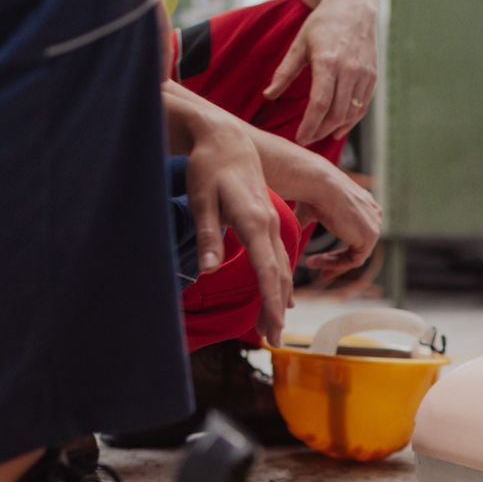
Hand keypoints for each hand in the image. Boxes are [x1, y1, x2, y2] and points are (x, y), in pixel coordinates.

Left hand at [184, 124, 292, 345]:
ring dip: (279, 298)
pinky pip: (278, 257)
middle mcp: (269, 224)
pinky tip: (280, 296)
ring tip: (274, 327)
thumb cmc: (208, 167)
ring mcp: (271, 223)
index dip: (271, 302)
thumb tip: (209, 269)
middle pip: (279, 274)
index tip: (272, 329)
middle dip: (277, 309)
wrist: (226, 139)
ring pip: (282, 267)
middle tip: (274, 341)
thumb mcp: (200, 198)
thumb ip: (207, 235)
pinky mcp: (268, 221)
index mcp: (254, 220)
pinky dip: (280, 281)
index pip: (268, 270)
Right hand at [250, 130, 382, 277]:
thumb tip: (292, 235)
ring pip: (355, 256)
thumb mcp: (311, 210)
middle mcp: (373, 214)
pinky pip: (353, 261)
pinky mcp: (370, 237)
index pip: (355, 234)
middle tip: (319, 273)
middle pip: (357, 247)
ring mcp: (374, 226)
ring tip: (310, 264)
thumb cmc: (311, 190)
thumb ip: (308, 223)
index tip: (318, 260)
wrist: (319, 183)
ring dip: (331, 264)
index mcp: (364, 204)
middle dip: (336, 262)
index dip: (337, 251)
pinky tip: (315, 262)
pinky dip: (334, 265)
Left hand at [264, 0, 377, 145]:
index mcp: (327, 62)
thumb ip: (284, 72)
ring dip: (335, 128)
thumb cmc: (322, 24)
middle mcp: (349, 70)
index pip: (319, 104)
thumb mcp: (299, 44)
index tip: (300, 139)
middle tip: (307, 139)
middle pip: (336, 113)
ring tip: (320, 135)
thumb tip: (268, 95)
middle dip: (320, 131)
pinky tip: (338, 128)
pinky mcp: (372, 76)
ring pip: (351, 113)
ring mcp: (363, 74)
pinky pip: (362, 106)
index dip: (309, 126)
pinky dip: (350, 120)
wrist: (353, 6)